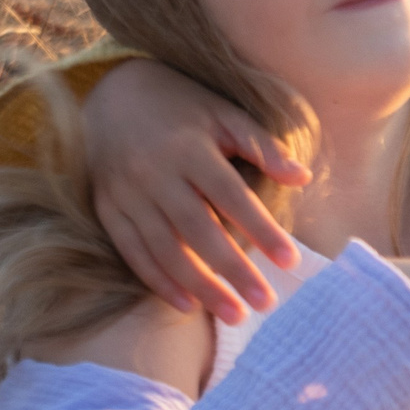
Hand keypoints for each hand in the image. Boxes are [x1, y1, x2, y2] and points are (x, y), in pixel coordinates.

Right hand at [83, 58, 312, 323]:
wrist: (112, 95)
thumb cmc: (184, 109)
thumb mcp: (225, 114)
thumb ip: (262, 145)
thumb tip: (302, 177)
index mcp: (189, 148)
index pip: (231, 196)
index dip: (261, 228)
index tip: (290, 260)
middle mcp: (154, 173)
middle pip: (198, 230)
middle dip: (232, 270)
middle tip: (265, 302)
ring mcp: (126, 193)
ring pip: (164, 248)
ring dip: (199, 285)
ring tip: (234, 314)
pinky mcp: (106, 208)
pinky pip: (131, 251)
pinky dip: (157, 281)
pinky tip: (187, 305)